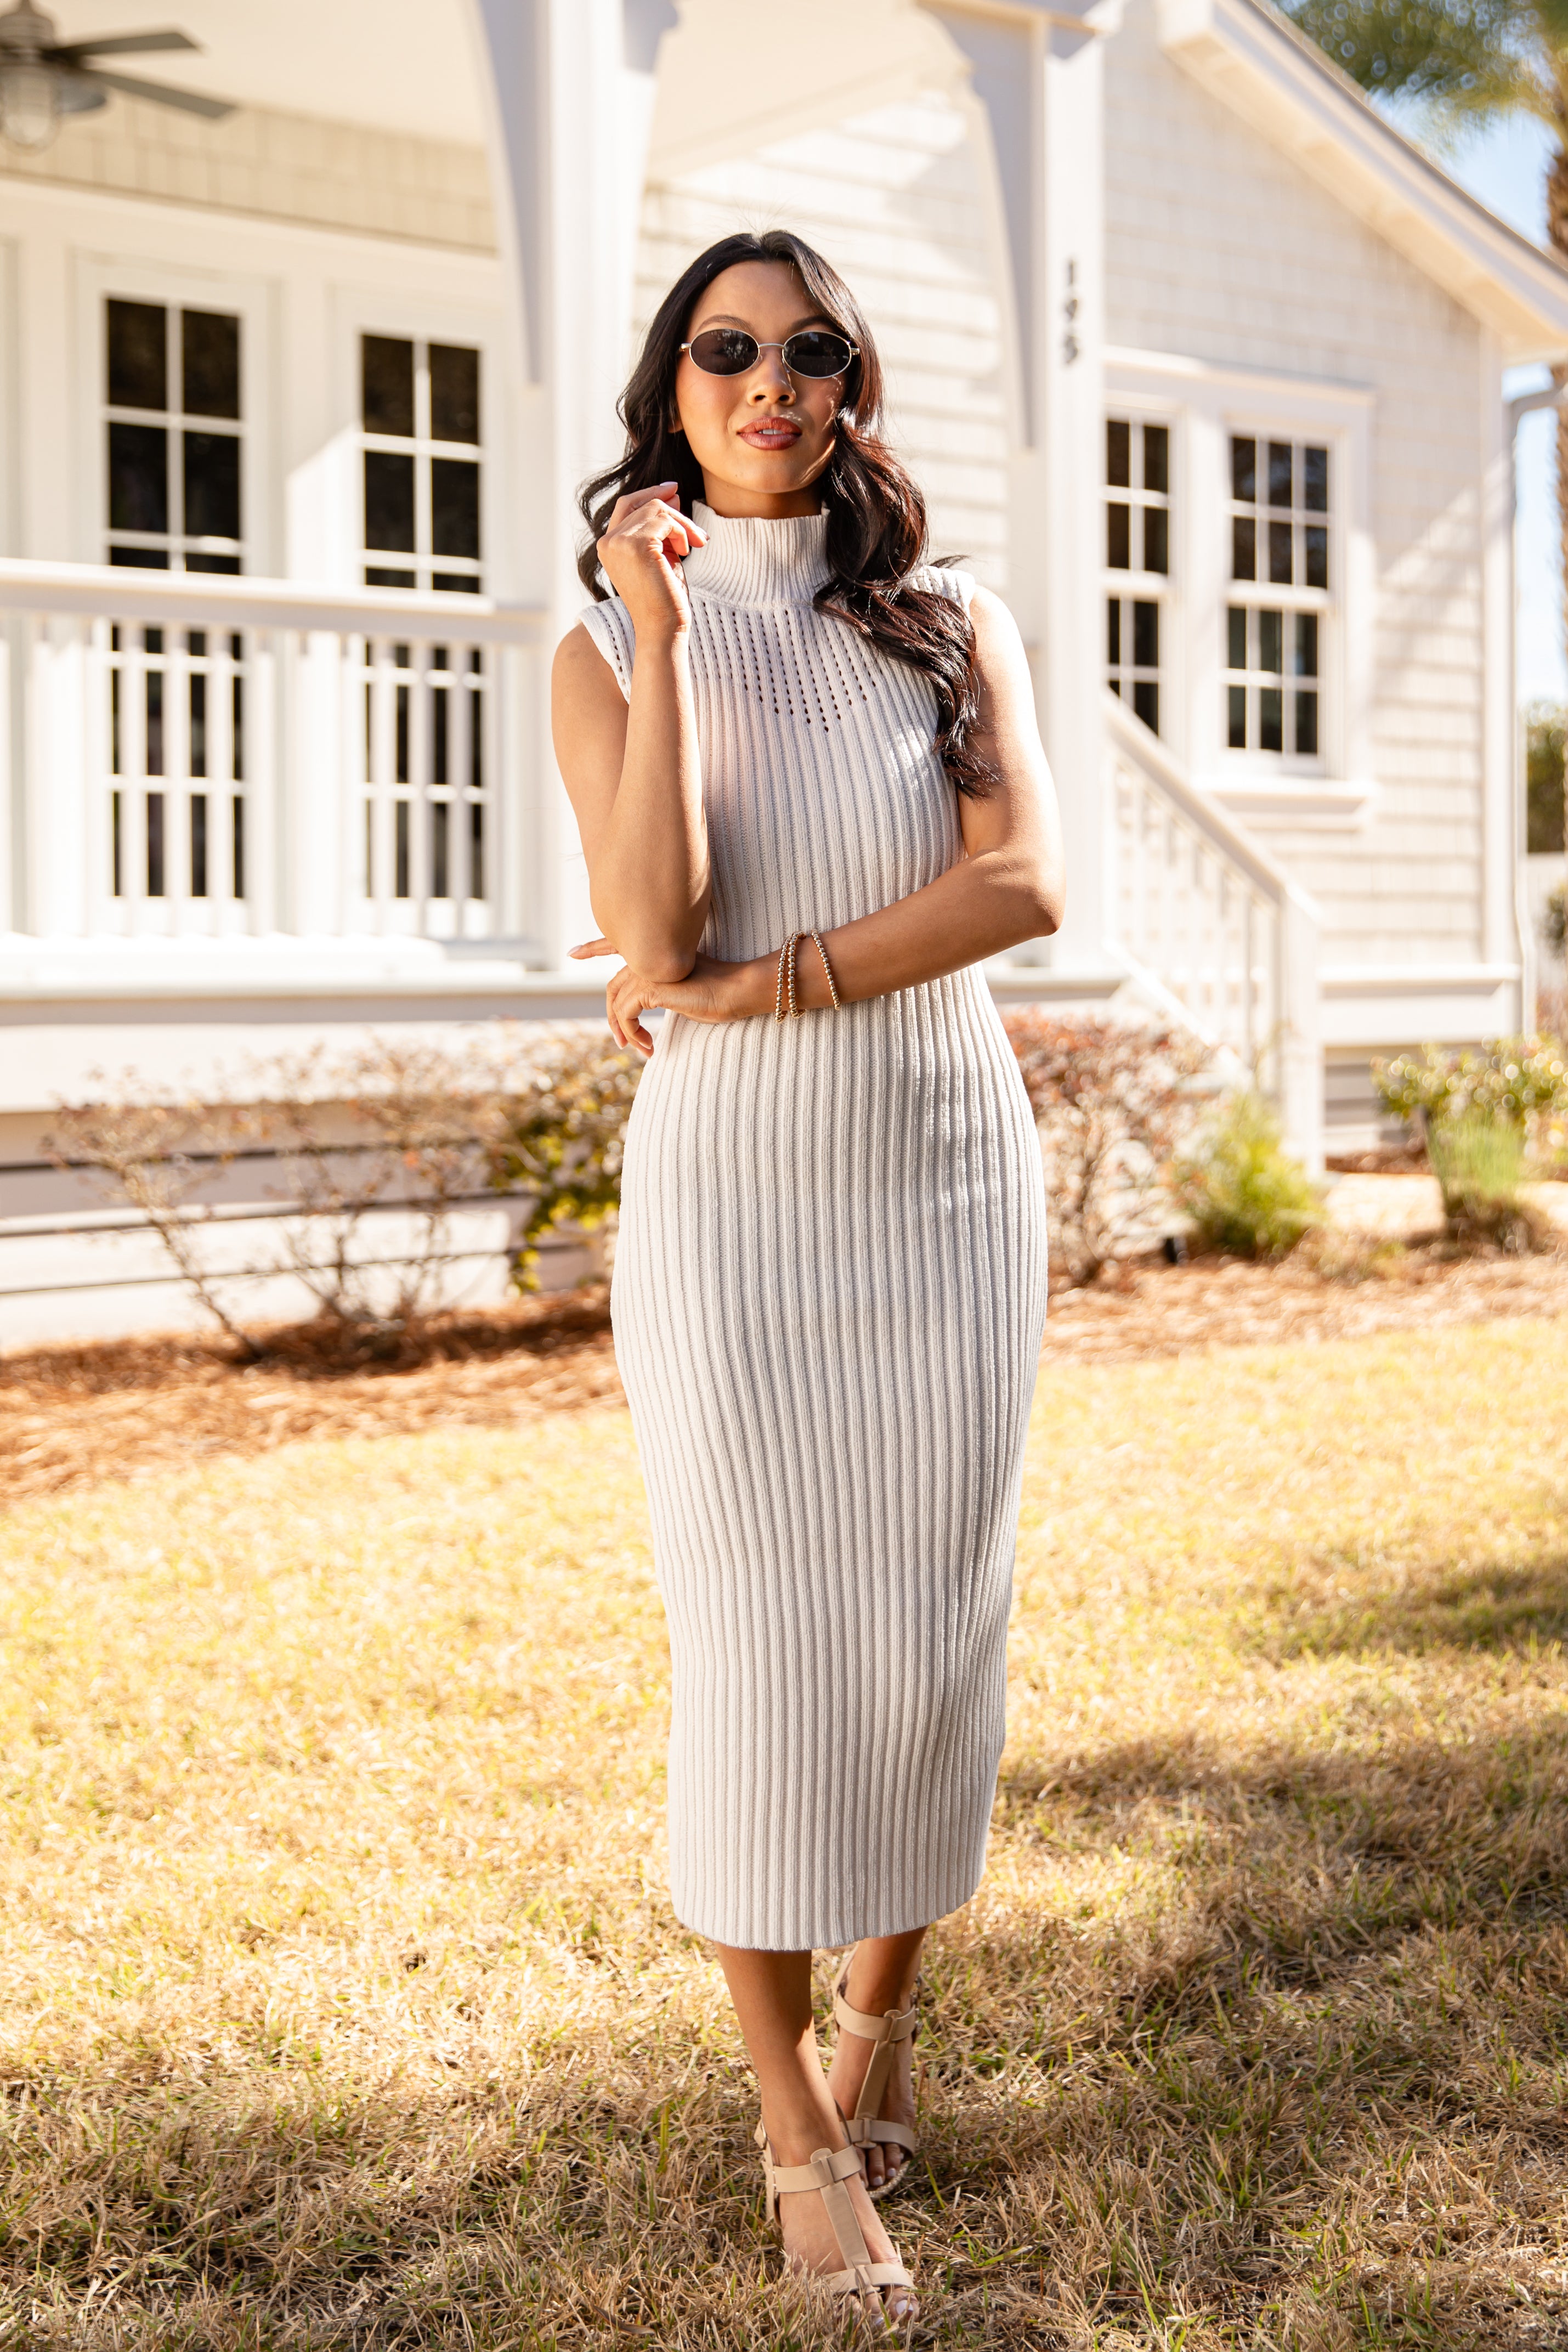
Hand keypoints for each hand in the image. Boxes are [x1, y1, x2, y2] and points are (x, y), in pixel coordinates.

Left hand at [570, 937, 770, 1055]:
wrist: (739, 990)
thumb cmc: (719, 993)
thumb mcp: (683, 990)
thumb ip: (661, 990)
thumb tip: (644, 1008)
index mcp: (657, 951)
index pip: (617, 946)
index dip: (594, 947)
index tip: (574, 952)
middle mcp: (648, 955)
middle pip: (613, 986)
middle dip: (612, 1017)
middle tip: (622, 1043)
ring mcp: (648, 968)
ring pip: (617, 1004)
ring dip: (625, 1032)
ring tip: (641, 1050)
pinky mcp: (650, 986)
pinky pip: (625, 1014)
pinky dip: (632, 1034)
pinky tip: (648, 1047)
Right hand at [595, 483, 707, 639]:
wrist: (662, 628)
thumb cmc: (663, 599)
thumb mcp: (658, 556)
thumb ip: (658, 529)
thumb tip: (671, 495)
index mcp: (608, 546)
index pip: (626, 505)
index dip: (649, 492)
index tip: (672, 489)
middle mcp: (607, 542)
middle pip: (644, 504)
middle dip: (674, 513)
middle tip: (697, 530)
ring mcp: (619, 542)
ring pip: (657, 510)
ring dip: (683, 525)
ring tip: (696, 546)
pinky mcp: (636, 545)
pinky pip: (665, 520)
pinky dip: (682, 532)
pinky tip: (687, 552)